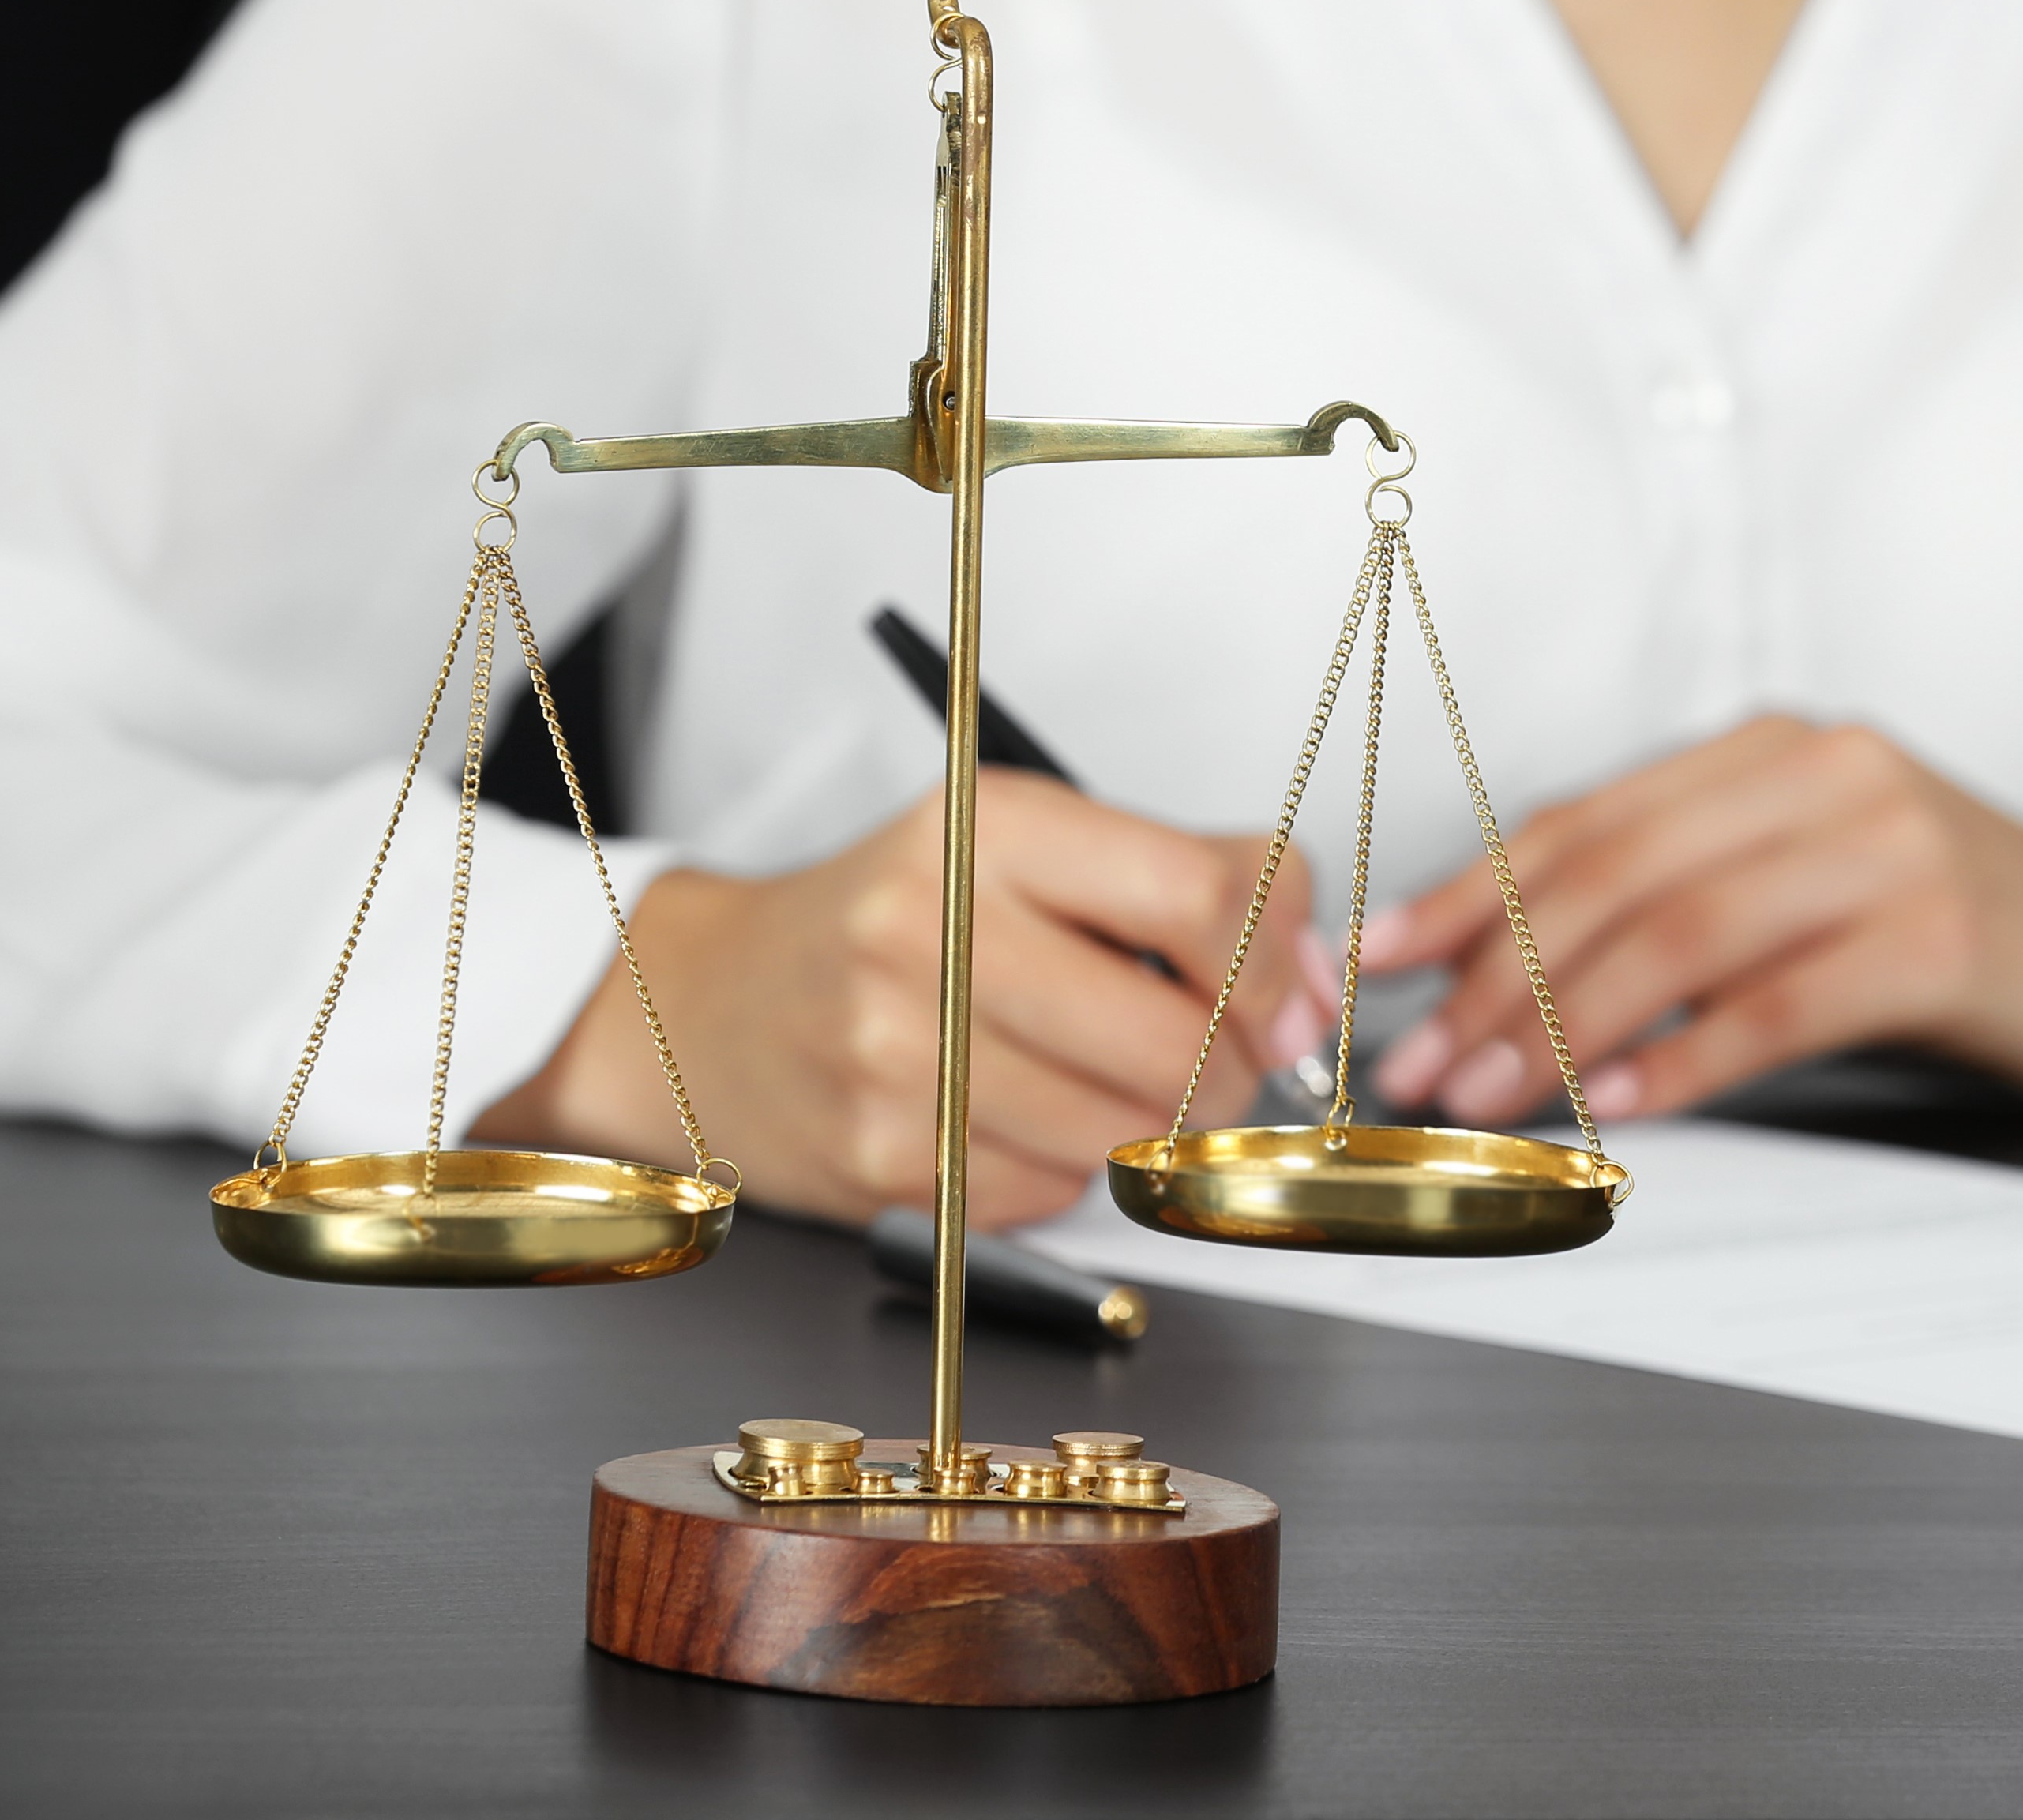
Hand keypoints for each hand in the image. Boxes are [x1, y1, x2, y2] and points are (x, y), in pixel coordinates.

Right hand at [479, 772, 1333, 1226]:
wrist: (710, 1007)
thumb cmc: (895, 916)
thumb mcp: (1030, 843)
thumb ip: (1187, 883)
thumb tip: (1312, 981)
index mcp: (988, 828)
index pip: (1199, 897)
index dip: (1276, 962)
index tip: (1291, 996)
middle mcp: (933, 933)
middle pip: (1178, 1042)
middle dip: (1232, 1067)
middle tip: (1224, 1059)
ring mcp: (899, 1055)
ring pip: (1124, 1132)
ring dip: (1150, 1123)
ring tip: (1107, 1077)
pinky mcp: (885, 1159)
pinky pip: (1051, 1194)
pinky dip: (1067, 1168)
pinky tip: (1023, 1115)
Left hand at [1360, 717, 2022, 1129]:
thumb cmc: (1971, 944)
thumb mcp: (1819, 888)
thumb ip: (1692, 903)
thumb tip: (1509, 980)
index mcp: (1781, 750)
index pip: (1590, 819)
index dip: (1472, 892)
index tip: (1385, 966)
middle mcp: (1831, 773)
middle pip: (1621, 874)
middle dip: (1496, 976)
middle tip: (1420, 1065)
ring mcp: (1895, 846)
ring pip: (1685, 933)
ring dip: (1568, 1026)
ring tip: (1494, 1100)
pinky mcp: (1949, 933)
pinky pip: (1785, 1000)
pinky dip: (1695, 1059)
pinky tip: (1632, 1108)